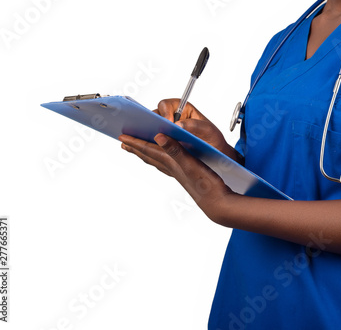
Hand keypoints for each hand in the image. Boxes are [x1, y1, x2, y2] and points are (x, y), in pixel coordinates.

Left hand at [119, 132, 234, 221]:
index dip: (136, 142)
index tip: (122, 137)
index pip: (149, 150)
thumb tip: (158, 137)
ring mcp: (179, 174)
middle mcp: (172, 169)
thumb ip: (175, 149)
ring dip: (147, 154)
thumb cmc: (207, 185)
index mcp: (172, 163)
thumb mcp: (191, 164)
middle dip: (136, 148)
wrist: (218, 203)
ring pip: (157, 161)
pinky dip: (161, 159)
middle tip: (124, 142)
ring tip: (138, 150)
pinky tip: (164, 160)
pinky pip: (167, 165)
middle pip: (149, 156)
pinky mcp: (187, 176)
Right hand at [154, 99, 242, 162]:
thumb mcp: (207, 130)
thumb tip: (178, 125)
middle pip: (155, 116)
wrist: (215, 153)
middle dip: (152, 123)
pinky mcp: (164, 141)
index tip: (167, 123)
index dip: (164, 113)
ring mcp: (167, 130)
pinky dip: (149, 144)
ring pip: (152, 129)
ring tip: (145, 141)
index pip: (166, 105)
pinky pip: (153, 140)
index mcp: (182, 109)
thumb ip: (194, 125)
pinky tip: (147, 150)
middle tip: (154, 134)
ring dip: (148, 134)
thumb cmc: (213, 138)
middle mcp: (172, 117)